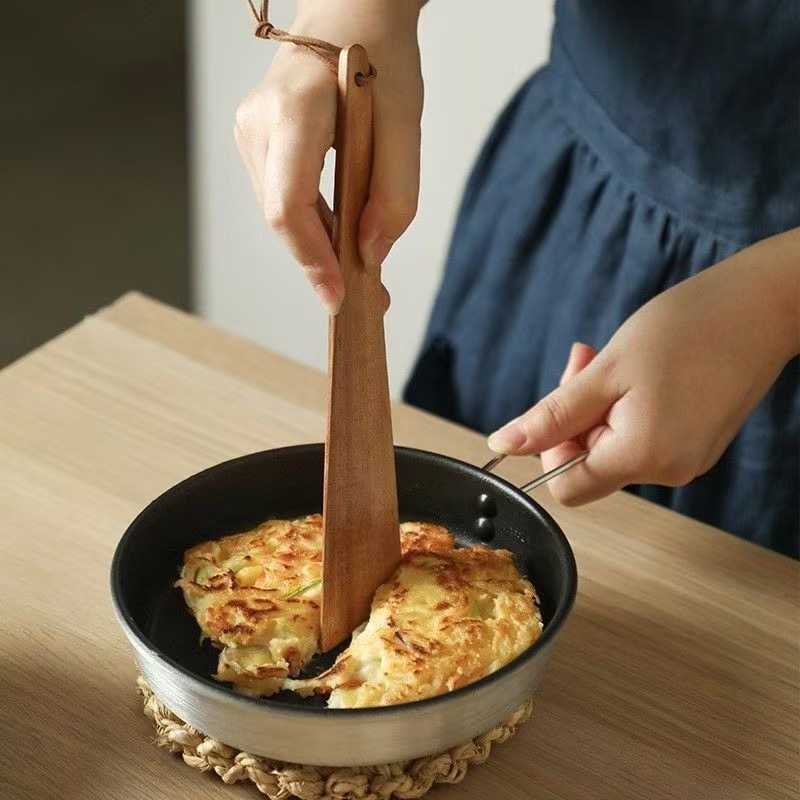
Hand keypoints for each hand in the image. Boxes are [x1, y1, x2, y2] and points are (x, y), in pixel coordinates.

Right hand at [234, 0, 422, 313]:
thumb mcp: (405, 126)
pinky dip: (315, 229)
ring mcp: (251, 136)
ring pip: (281, 216)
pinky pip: (284, 202)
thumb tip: (370, 255)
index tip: (338, 296)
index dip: (312, 259)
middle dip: (321, 264)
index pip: (287, 204)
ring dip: (320, 251)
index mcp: (293, 110)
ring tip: (361, 277)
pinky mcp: (258, 148)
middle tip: (366, 298)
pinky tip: (342, 244)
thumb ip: (395, 196)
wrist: (351, 17)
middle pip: (282, 218)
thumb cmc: (380, 61)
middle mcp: (258, 125)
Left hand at [488, 229, 799, 504]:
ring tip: (614, 359)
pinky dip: (628, 407)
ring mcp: (687, 459)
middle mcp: (669, 471)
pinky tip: (639, 370)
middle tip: (584, 360)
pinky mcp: (699, 443)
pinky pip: (643, 437)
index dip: (550, 450)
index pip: (567, 488)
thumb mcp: (605, 371)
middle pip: (590, 464)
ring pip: (615, 447)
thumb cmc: (686, 328)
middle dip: (575, 415)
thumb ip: (553, 416)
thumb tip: (504, 446)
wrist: (764, 305)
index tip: (560, 402)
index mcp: (643, 457)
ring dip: (600, 405)